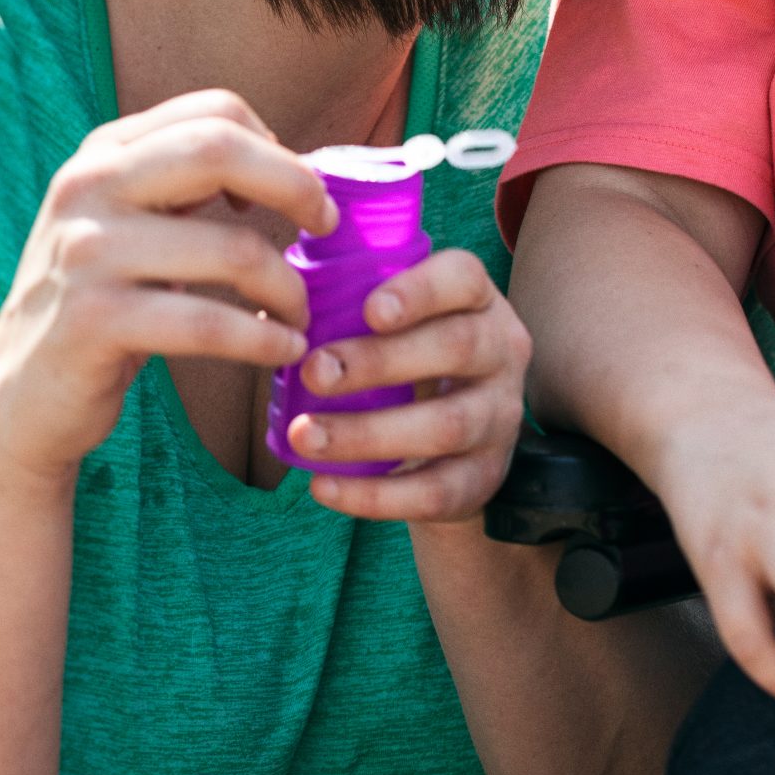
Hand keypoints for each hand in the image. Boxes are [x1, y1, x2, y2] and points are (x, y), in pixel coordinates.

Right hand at [0, 89, 333, 483]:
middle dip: (296, 188)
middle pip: (219, 150)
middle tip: (327, 229)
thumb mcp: (129, 221)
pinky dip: (264, 340)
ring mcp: (85, 253)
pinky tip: (283, 349)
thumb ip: (187, 183)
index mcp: (103, 153)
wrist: (18, 392)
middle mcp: (86, 188)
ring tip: (300, 314)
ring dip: (290, 288)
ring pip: (233, 249)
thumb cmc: (101, 301)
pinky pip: (209, 323)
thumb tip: (295, 165)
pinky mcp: (93, 322)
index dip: (276, 147)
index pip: (214, 110)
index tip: (299, 193)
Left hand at [285, 248, 533, 523]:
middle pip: (458, 347)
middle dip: (381, 360)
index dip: (422, 290)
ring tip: (305, 436)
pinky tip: (322, 486)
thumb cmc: (405, 363)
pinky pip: (434, 491)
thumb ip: (344, 306)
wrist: (454, 444)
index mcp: (476, 303)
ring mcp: (499, 418)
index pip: (465, 278)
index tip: (369, 309)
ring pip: (447, 425)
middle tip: (314, 372)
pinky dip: (374, 495)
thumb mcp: (394, 326)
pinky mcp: (483, 477)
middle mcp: (502, 353)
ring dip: (368, 432)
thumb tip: (273, 309)